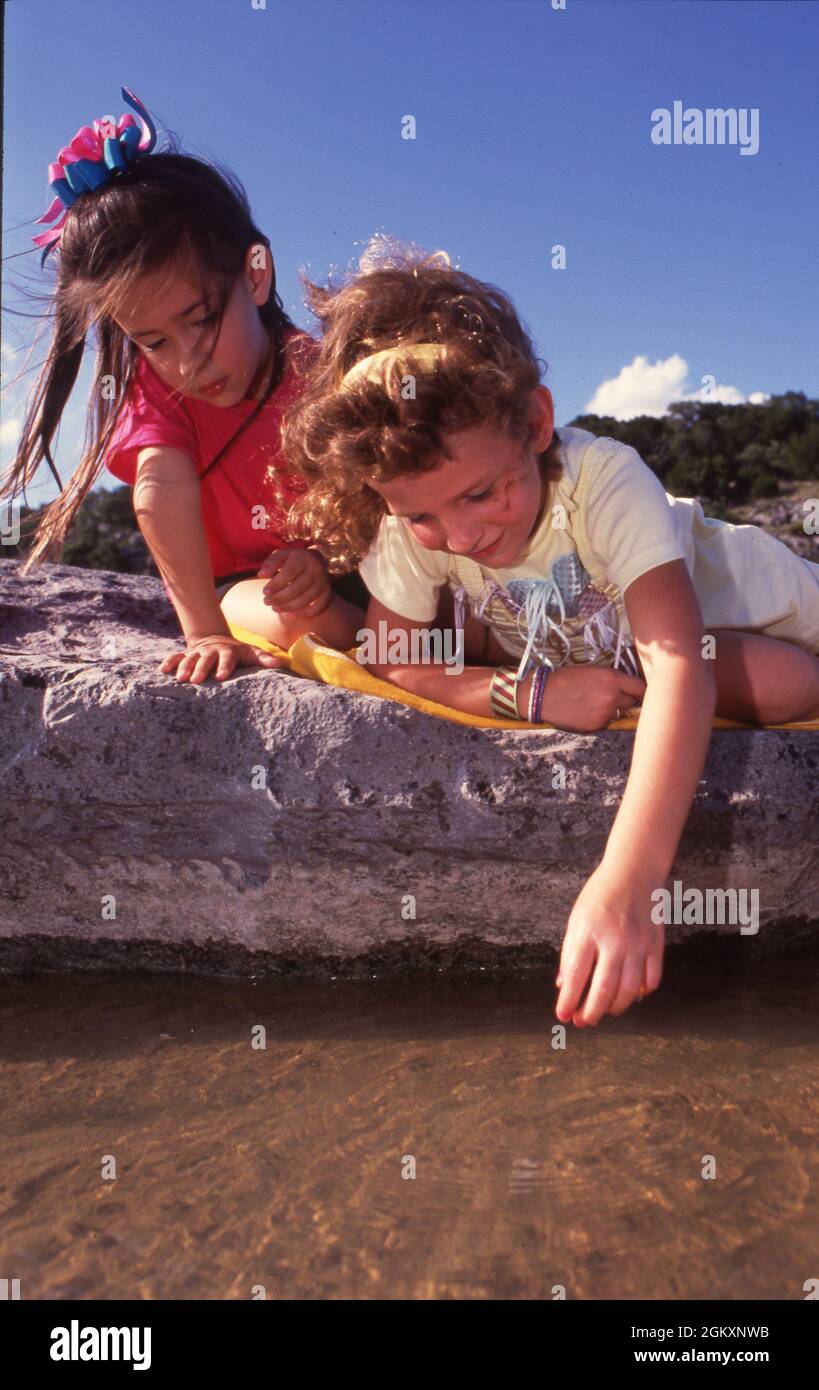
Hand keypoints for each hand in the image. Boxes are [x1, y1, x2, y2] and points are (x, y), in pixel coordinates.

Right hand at [159, 635, 285, 683]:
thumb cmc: (239, 653)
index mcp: (228, 651)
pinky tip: (162, 670)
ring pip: (189, 658)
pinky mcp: (186, 654)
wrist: (217, 640)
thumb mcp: (252, 653)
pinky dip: (169, 662)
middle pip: (205, 659)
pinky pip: (175, 657)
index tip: (221, 676)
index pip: (227, 658)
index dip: (224, 666)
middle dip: (200, 669)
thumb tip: (282, 664)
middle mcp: (211, 650)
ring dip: (184, 667)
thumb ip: (264, 659)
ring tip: (180, 679)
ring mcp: (197, 652)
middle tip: (195, 680)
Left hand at [257, 547, 331, 616]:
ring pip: (307, 599)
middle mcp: (317, 569)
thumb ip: (270, 563)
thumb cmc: (291, 561)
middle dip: (280, 597)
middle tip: (266, 602)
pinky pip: (318, 607)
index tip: (264, 592)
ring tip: (275, 608)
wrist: (312, 563)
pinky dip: (304, 613)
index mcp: (304, 557)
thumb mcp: (280, 556)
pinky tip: (290, 615)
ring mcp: (324, 582)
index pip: (290, 572)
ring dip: (288, 607)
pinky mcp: (327, 594)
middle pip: (298, 587)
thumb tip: (262, 574)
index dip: (276, 583)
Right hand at [528, 664, 646, 730]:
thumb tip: (627, 686)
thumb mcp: (592, 670)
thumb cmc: (566, 679)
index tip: (639, 692)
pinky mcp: (597, 725)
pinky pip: (606, 721)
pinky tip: (586, 711)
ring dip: (611, 709)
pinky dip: (600, 717)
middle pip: (631, 701)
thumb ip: (612, 678)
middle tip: (611, 696)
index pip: (640, 687)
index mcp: (611, 678)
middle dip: (624, 699)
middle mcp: (611, 696)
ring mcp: (605, 713)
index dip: (640, 690)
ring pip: (618, 712)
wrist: (544, 696)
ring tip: (592, 703)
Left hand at [554, 864, 664, 1025]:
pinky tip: (631, 994)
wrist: (634, 871)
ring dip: (615, 1007)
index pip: (576, 975)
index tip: (563, 1015)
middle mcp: (615, 940)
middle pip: (604, 989)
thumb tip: (564, 986)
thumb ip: (570, 953)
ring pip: (629, 990)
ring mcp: (638, 944)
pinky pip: (652, 979)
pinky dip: (642, 993)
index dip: (568, 1000)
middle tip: (583, 1021)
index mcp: (588, 932)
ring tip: (604, 1010)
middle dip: (591, 1012)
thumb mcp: (576, 919)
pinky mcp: (656, 945)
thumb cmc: (600, 895)